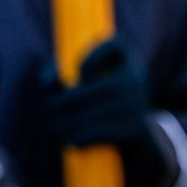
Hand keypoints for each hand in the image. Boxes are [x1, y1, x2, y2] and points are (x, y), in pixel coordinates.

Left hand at [45, 40, 169, 186]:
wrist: (139, 140)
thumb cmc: (103, 106)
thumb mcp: (90, 86)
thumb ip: (61, 76)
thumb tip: (46, 82)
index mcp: (128, 61)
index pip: (116, 45)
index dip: (94, 54)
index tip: (79, 72)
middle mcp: (136, 79)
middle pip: (94, 87)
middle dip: (64, 101)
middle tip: (50, 110)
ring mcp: (137, 105)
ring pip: (93, 113)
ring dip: (67, 124)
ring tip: (55, 129)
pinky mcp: (136, 130)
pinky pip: (102, 132)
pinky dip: (82, 138)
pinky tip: (71, 142)